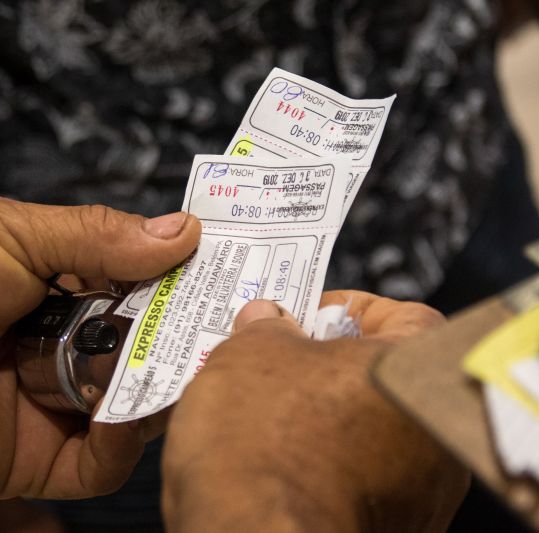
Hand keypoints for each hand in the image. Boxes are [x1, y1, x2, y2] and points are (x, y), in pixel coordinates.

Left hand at [0, 199, 200, 498]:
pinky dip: (119, 445)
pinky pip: (102, 462)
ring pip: (135, 405)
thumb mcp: (9, 241)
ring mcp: (53, 406)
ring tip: (177, 369)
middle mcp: (62, 347)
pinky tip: (119, 418)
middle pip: (147, 346)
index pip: (140, 286)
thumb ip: (96, 234)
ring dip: (158, 390)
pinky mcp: (40, 461)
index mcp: (55, 291)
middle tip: (229, 324)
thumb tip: (184, 230)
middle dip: (186, 337)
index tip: (231, 270)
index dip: (185, 278)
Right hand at [162, 291, 468, 532]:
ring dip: (335, 421)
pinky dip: (337, 470)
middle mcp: (439, 427)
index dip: (346, 311)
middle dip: (334, 369)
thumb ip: (269, 326)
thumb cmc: (270, 449)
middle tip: (285, 367)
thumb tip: (268, 320)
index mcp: (420, 366)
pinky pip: (370, 480)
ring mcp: (428, 487)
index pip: (401, 314)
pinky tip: (290, 466)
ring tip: (277, 420)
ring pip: (378, 433)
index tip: (307, 319)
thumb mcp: (252, 354)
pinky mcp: (404, 529)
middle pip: (387, 378)